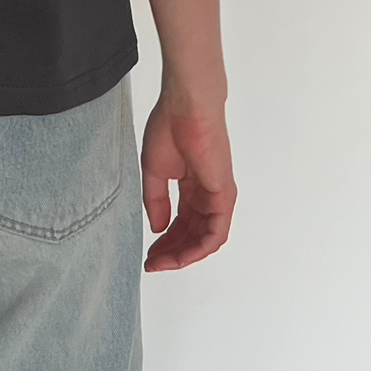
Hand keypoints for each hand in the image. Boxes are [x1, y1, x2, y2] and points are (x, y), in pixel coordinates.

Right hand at [140, 92, 236, 270]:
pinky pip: (216, 233)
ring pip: (205, 239)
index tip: (147, 254)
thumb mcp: (155, 172)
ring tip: (160, 262)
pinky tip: (179, 255)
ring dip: (183, 255)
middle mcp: (207, 195)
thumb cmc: (170, 127)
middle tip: (151, 263)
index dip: (164, 242)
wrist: (186, 107)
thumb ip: (156, 201)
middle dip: (171, 252)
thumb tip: (158, 228)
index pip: (181, 224)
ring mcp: (217, 196)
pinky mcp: (223, 195)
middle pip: (192, 235)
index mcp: (192, 187)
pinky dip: (199, 249)